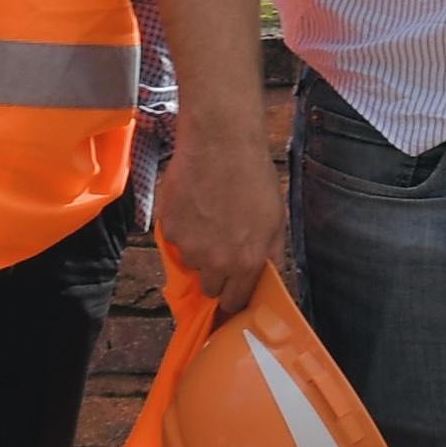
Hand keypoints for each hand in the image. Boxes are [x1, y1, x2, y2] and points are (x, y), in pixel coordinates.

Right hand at [162, 113, 282, 315]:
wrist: (221, 144)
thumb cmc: (255, 177)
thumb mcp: (277, 220)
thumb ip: (270, 256)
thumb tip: (266, 279)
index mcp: (246, 263)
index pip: (234, 302)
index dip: (234, 299)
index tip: (233, 292)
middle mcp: (215, 262)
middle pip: (210, 289)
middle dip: (216, 276)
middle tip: (221, 251)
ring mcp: (188, 247)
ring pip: (191, 264)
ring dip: (199, 252)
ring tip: (209, 220)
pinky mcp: (168, 229)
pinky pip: (175, 242)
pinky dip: (183, 231)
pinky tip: (194, 207)